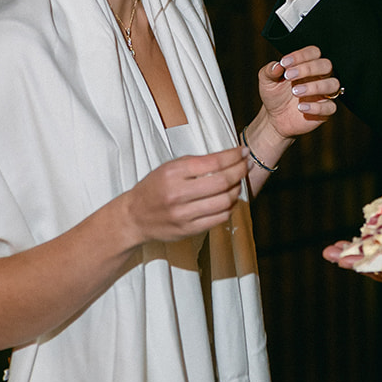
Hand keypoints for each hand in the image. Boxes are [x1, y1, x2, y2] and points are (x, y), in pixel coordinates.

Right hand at [123, 146, 246, 243]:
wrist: (134, 217)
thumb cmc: (154, 187)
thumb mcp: (170, 167)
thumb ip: (196, 163)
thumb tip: (228, 157)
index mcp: (173, 173)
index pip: (213, 162)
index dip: (233, 156)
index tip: (244, 151)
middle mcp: (178, 194)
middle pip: (221, 182)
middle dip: (240, 171)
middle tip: (247, 165)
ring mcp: (183, 215)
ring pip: (224, 201)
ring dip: (237, 190)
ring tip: (238, 182)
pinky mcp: (188, 230)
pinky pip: (219, 218)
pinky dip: (229, 207)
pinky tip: (229, 199)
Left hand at [258, 47, 341, 139]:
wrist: (274, 118)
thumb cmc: (275, 95)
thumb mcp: (267, 81)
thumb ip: (270, 70)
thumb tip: (277, 65)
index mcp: (307, 65)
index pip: (313, 52)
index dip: (300, 55)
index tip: (284, 63)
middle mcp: (319, 77)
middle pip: (326, 65)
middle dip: (308, 68)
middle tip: (289, 76)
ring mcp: (324, 94)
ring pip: (333, 84)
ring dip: (314, 86)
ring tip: (295, 92)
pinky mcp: (325, 110)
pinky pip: (330, 107)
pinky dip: (316, 107)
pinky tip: (300, 107)